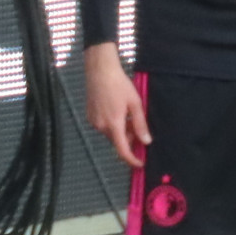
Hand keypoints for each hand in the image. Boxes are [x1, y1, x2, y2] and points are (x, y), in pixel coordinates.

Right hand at [84, 44, 148, 168]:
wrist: (100, 71)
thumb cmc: (119, 84)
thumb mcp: (135, 104)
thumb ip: (140, 125)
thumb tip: (146, 142)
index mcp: (114, 124)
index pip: (122, 150)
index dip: (132, 160)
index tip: (140, 163)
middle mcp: (101, 126)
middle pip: (117, 141)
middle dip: (129, 138)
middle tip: (138, 126)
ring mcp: (93, 121)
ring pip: (110, 134)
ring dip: (120, 130)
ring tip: (126, 113)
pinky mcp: (89, 116)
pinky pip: (103, 126)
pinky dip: (112, 124)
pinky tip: (116, 110)